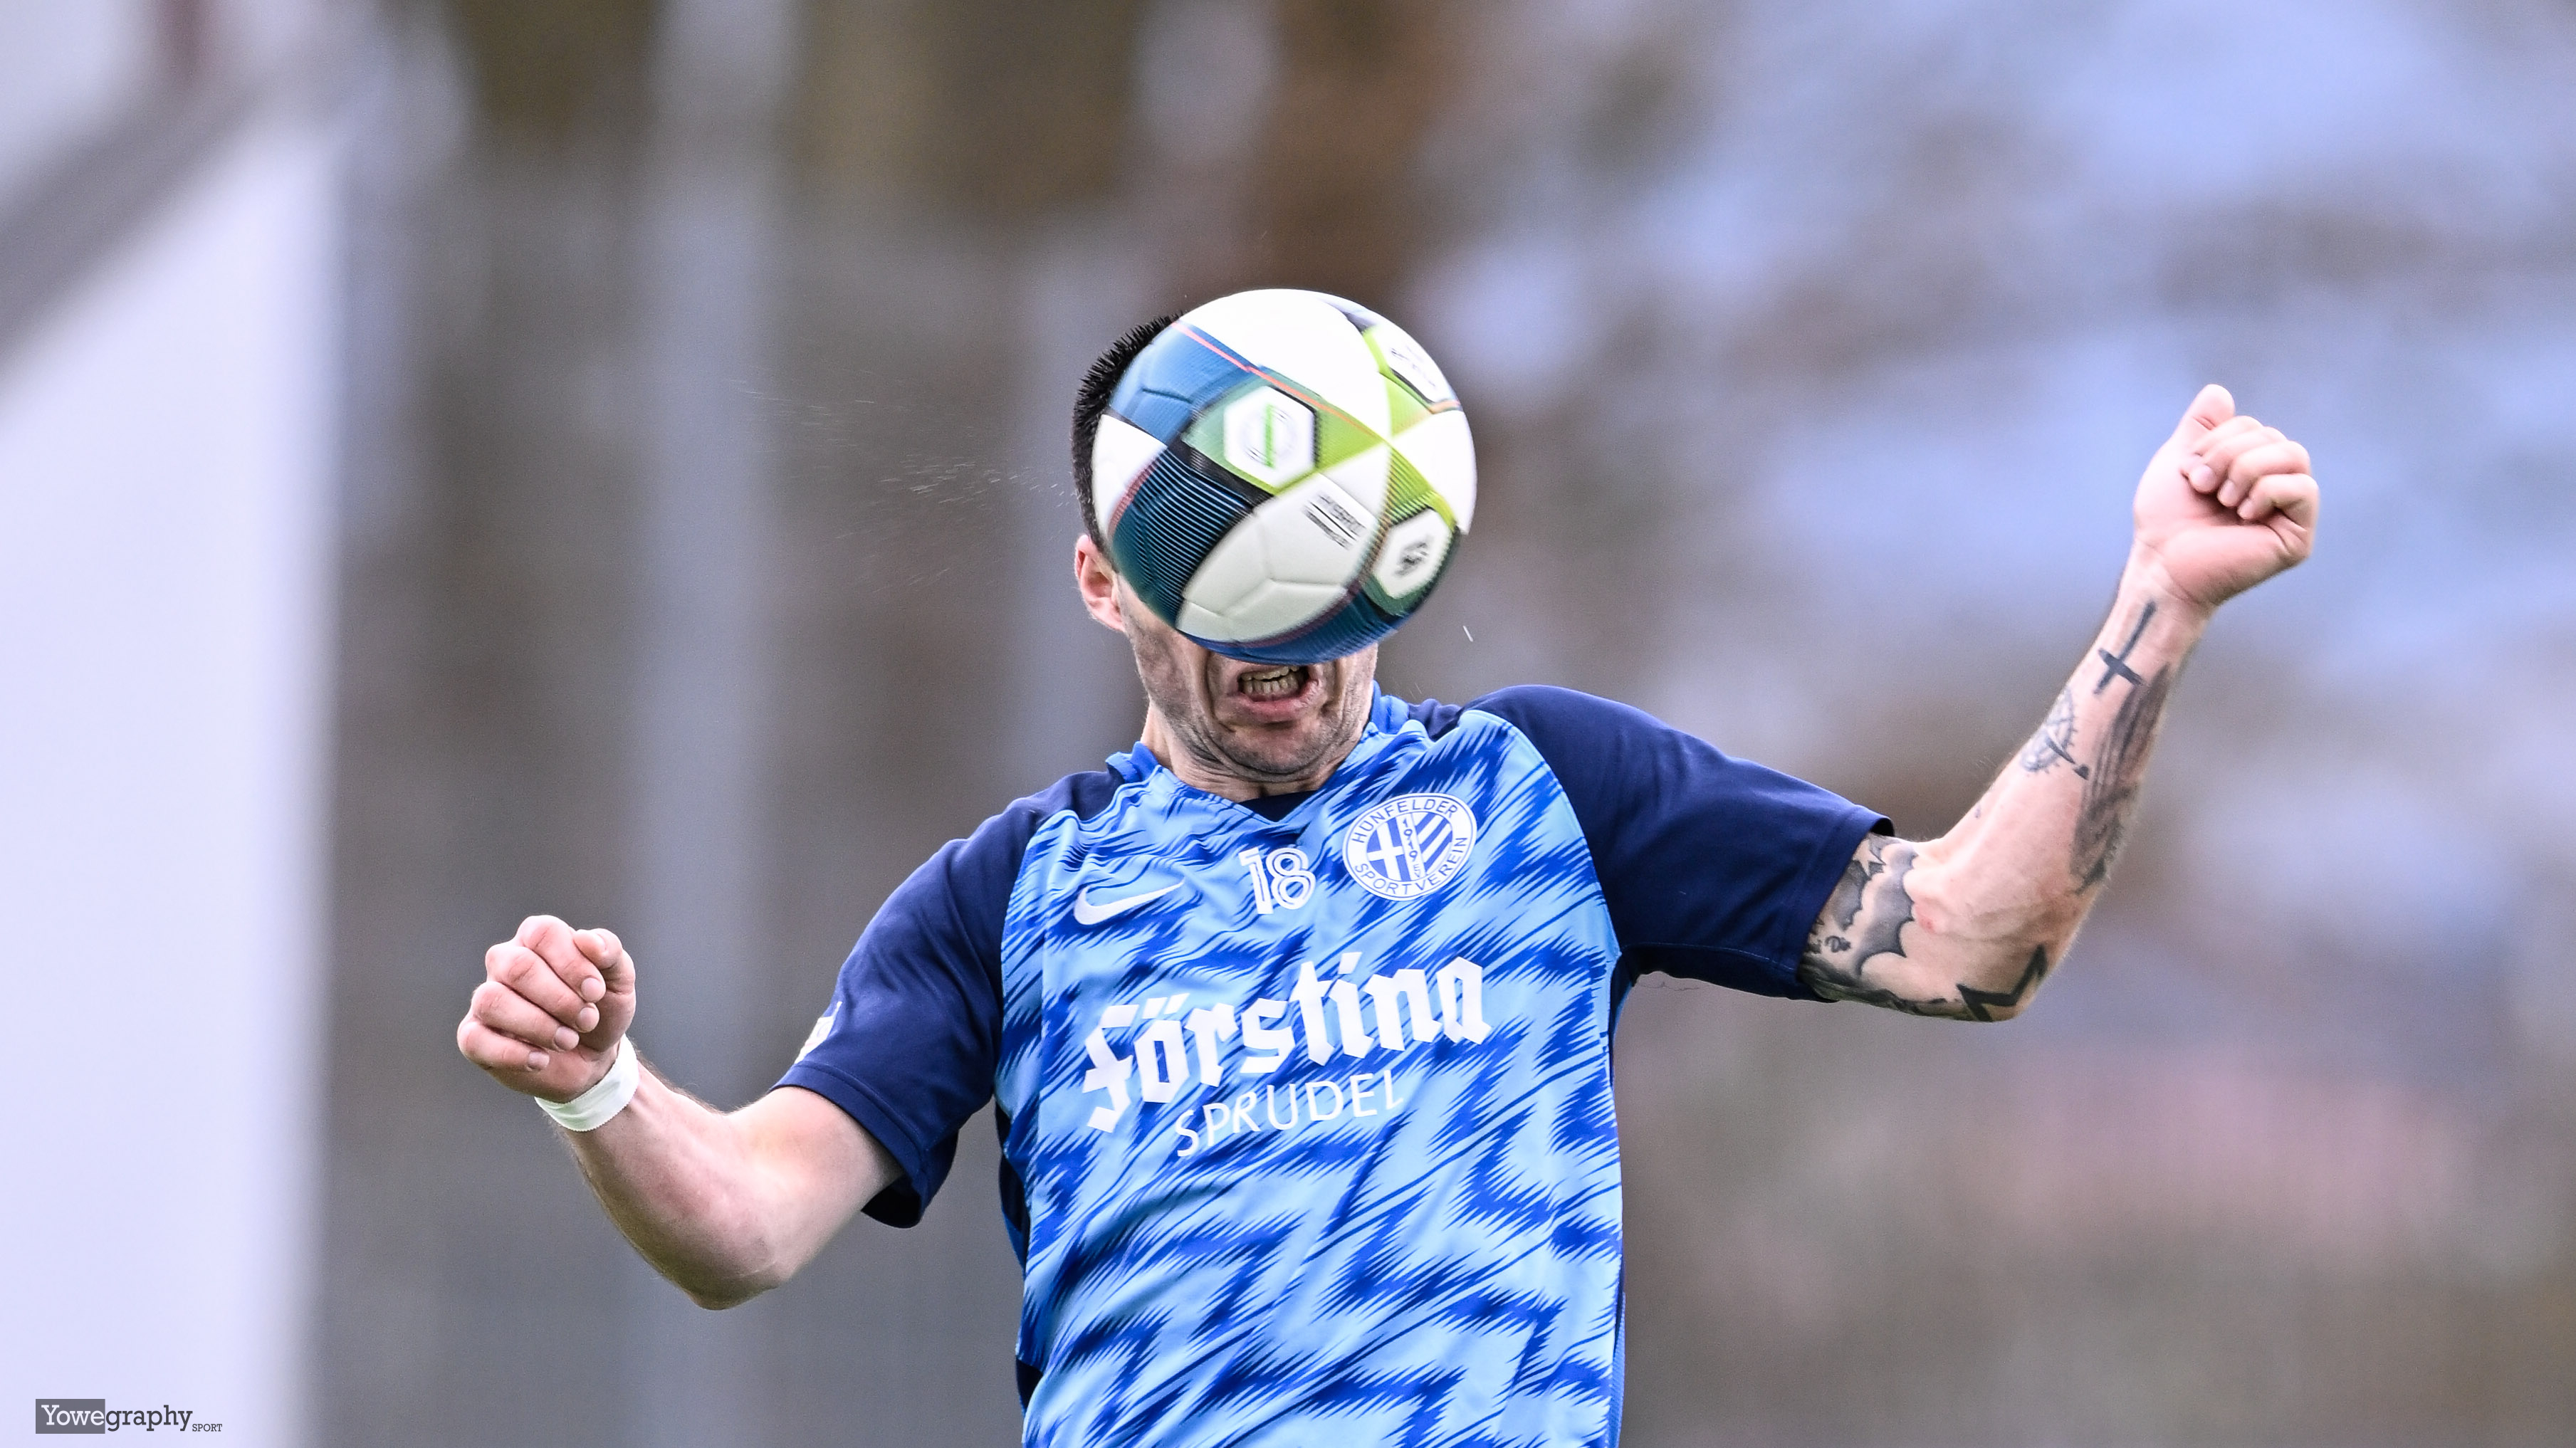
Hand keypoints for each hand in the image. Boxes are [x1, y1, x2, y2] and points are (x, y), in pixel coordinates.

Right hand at [457, 915, 638, 1101]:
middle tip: (587, 1020)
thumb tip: (588, 940)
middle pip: (518, 967)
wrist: (593, 1056)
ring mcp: (484, 998)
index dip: (573, 964)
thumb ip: (611, 951)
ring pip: (492, 1001)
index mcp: (536, 938)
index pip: (543, 933)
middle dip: (560, 1000)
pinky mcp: (474, 1036)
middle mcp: (504, 962)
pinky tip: (541, 1060)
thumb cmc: (600, 1008)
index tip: (597, 993)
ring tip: (568, 1040)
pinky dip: (513, 1054)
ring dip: (538, 1026)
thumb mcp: (619, 979)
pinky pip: (475, 1040)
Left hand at [2131, 384, 2319, 613]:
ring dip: (2247, 468)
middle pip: (2274, 436)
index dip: (2219, 438)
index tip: (2189, 471)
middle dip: (2230, 453)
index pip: (2254, 426)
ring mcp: (2289, 512)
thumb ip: (2200, 428)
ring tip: (2222, 499)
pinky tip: (2242, 513)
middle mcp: (2275, 487)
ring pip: (2294, 455)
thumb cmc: (2166, 522)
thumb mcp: (2180, 462)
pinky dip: (2268, 490)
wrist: (2162, 565)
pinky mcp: (2298, 536)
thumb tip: (2219, 392)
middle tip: (2202, 485)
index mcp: (2251, 470)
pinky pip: (2304, 488)